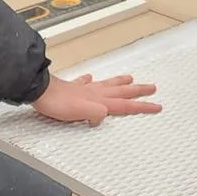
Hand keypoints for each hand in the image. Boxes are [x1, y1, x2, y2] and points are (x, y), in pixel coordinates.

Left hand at [32, 73, 160, 124]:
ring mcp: (84, 89)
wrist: (39, 90)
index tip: (157, 106)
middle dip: (138, 91)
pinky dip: (89, 81)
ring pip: (107, 85)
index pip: (125, 105)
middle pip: (121, 92)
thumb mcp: (81, 113)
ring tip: (130, 78)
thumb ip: (95, 115)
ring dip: (120, 83)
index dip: (142, 106)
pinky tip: (90, 78)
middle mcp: (95, 93)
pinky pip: (84, 83)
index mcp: (100, 101)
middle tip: (152, 87)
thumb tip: (101, 117)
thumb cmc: (58, 104)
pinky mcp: (71, 89)